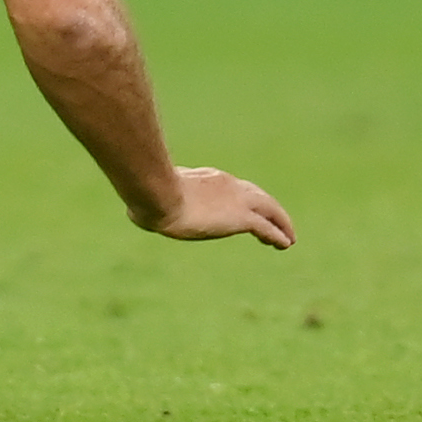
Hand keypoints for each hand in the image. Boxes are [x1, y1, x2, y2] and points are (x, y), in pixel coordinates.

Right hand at [134, 167, 294, 247]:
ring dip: (280, 223)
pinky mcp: (241, 218)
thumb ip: (147, 205)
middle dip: (268, 208)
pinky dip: (279, 234)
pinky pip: (268, 227)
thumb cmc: (147, 194)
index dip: (240, 198)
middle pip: (255, 194)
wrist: (157, 192)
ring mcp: (235, 199)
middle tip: (276, 222)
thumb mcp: (148, 198)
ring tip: (288, 237)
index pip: (229, 187)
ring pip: (268, 209)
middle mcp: (225, 184)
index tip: (242, 209)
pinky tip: (285, 244)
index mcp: (204, 177)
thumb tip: (133, 212)